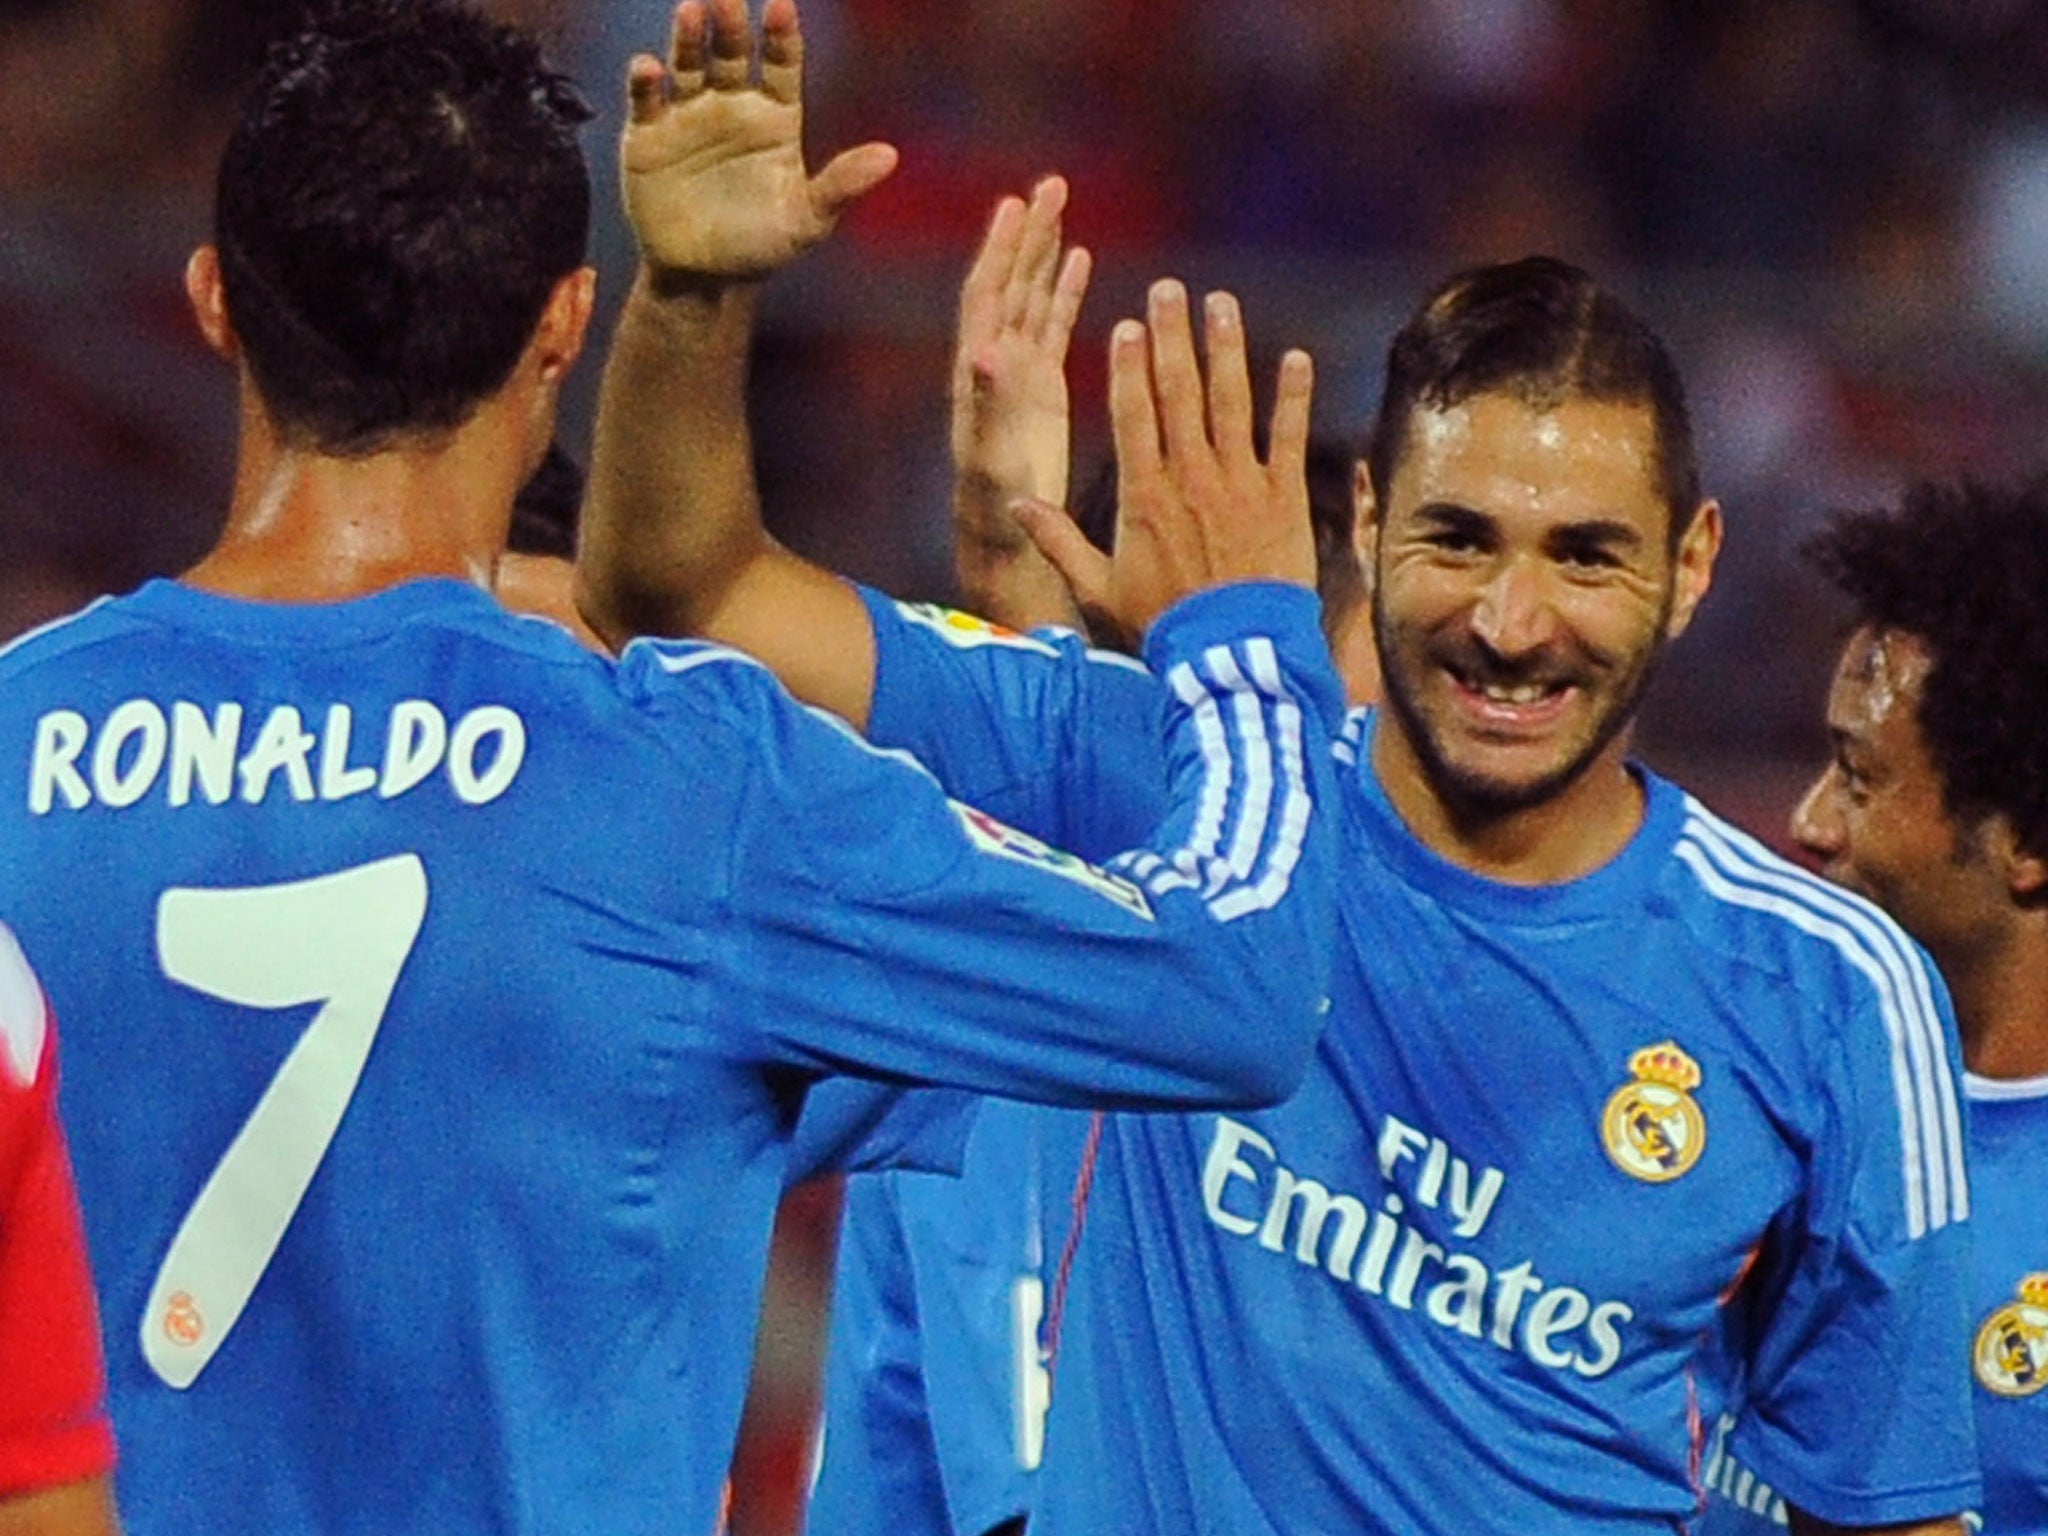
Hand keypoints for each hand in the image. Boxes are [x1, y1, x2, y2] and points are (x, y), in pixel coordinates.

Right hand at [622, 0, 897, 281]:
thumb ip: (842, 185)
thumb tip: (890, 157)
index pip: (782, 64)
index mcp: (775, 117)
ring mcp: (689, 115)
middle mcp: (732, 105)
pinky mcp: (649, 135)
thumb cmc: (763, 247)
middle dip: (730, 26)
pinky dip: (645, 81)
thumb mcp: (808, 221)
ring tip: (690, 12)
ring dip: (688, 39)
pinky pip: (647, 100)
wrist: (706, 278)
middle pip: (732, 54)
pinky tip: (648, 67)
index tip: (781, 6)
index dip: (781, 36)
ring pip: (689, 65)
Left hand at [952, 177, 1091, 534]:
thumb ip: (989, 401)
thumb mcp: (992, 451)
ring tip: (1061, 201)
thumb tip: (986, 347)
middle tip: (1050, 185)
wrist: (1008, 535)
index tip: (1015, 206)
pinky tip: (1080, 257)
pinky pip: (1054, 325)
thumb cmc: (995, 504)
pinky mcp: (1043, 386)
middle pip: (1011, 282)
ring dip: (1045, 250)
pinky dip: (1065, 290)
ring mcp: (1019, 370)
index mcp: (978, 370)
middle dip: (1027, 235)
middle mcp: (994, 361)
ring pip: (1033, 296)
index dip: (1000, 251)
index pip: (988, 295)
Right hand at [1017, 281, 1314, 644]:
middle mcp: (1190, 476)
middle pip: (1179, 392)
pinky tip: (1296, 358)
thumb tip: (1014, 507)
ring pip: (1231, 401)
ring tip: (1222, 304)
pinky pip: (1287, 436)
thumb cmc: (1163, 624)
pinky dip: (1293, 396)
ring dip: (1227, 348)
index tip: (1127, 326)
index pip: (1133, 414)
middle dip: (1173, 336)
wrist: (1231, 652)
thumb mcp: (1098, 587)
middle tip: (1170, 290)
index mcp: (1144, 493)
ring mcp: (1240, 482)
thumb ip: (1058, 541)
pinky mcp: (1282, 497)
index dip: (1129, 366)